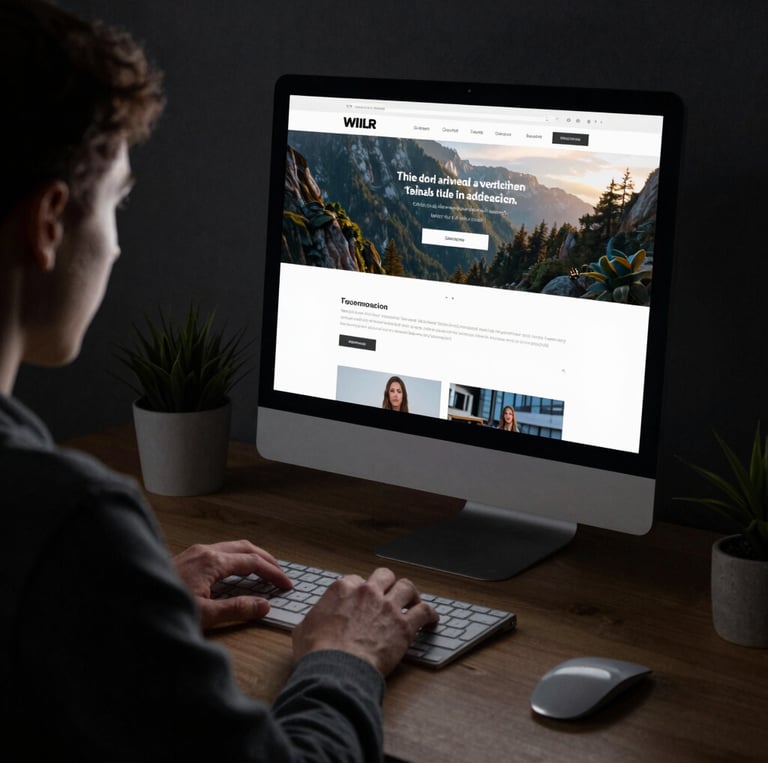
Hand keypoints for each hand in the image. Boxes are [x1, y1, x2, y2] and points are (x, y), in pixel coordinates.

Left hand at [172, 540, 292, 629]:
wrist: (129, 602)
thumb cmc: (164, 609)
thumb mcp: (205, 615)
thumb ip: (237, 609)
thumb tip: (265, 605)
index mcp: (212, 561)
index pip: (252, 562)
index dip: (273, 573)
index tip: (287, 585)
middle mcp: (205, 551)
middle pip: (245, 548)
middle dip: (266, 560)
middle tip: (281, 574)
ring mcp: (195, 552)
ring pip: (232, 548)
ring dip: (252, 557)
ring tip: (265, 571)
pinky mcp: (187, 558)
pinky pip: (220, 552)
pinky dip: (237, 559)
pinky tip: (237, 572)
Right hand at [292, 567, 438, 675]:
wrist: (336, 670)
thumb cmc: (318, 653)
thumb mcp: (304, 629)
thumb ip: (314, 618)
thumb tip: (314, 622)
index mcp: (342, 589)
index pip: (356, 580)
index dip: (360, 590)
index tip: (362, 600)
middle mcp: (367, 592)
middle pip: (384, 576)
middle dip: (387, 583)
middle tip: (389, 593)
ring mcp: (387, 607)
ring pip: (407, 587)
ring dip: (411, 593)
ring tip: (413, 601)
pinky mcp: (404, 626)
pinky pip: (424, 611)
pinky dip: (429, 613)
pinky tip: (432, 619)